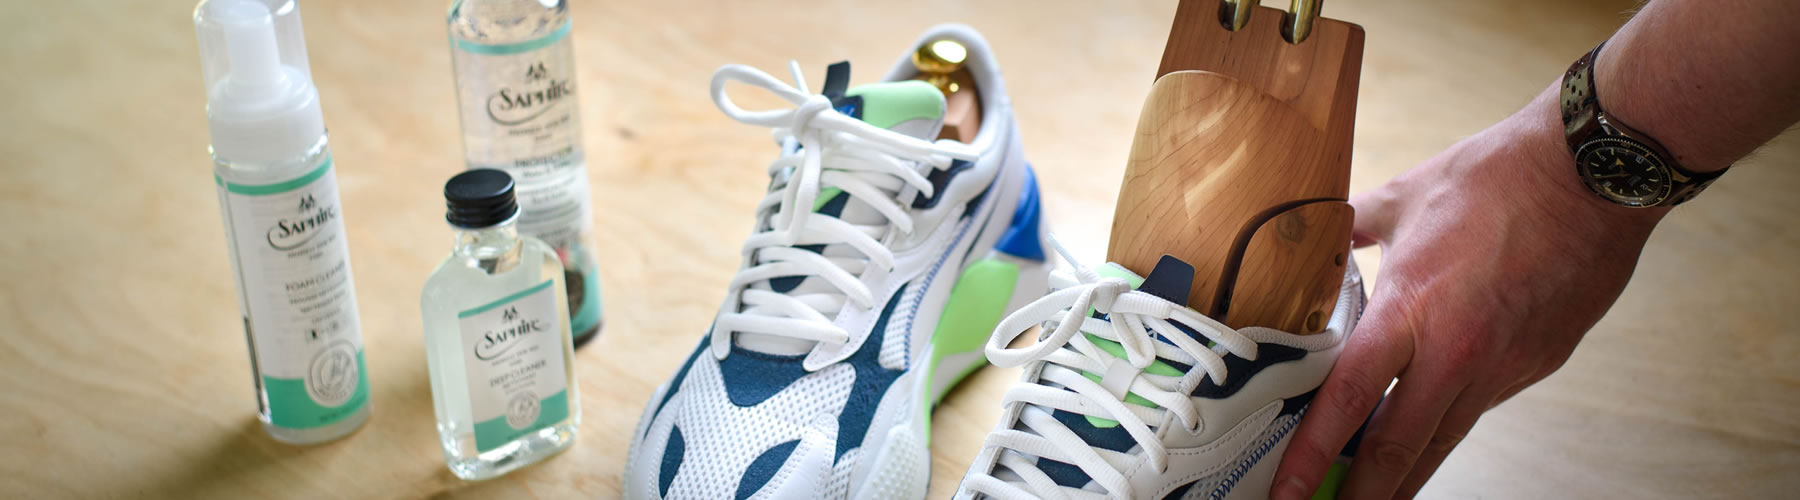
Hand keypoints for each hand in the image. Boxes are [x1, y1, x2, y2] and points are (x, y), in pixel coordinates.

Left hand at [1272, 92, 1667, 498]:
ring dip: (1402, 478)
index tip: (1286, 492)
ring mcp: (1501, 367)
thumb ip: (1349, 231)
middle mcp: (1456, 352)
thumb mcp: (1402, 199)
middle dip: (1360, 496)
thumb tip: (1315, 239)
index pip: (1348, 400)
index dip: (1312, 455)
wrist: (1592, 176)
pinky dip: (1443, 428)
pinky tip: (1421, 433)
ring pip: (1441, 441)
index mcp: (1411, 310)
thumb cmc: (1496, 178)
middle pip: (1398, 448)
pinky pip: (1476, 409)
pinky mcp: (1534, 368)